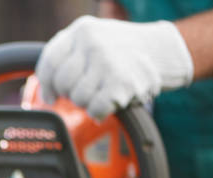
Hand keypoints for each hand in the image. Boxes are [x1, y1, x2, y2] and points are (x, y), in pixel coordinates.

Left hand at [36, 16, 193, 118]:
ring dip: (89, 102)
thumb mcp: (94, 40)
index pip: (50, 62)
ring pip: (78, 98)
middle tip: (89, 91)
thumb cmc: (124, 51)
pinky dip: (100, 112)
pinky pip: (95, 109)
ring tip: (104, 92)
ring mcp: (107, 61)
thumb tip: (46, 93)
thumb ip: (69, 57)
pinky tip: (110, 103)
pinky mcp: (120, 82)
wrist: (166, 51)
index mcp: (81, 30)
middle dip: (72, 94)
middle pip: (62, 83)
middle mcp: (92, 42)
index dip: (47, 83)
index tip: (52, 96)